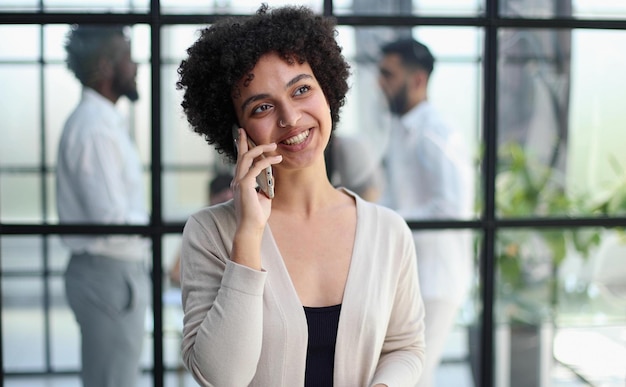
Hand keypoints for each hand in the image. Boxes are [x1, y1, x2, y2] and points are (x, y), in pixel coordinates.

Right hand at [230, 128, 281, 268]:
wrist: (251, 228)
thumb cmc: (257, 215)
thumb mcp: (263, 197)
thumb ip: (265, 185)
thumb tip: (271, 176)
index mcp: (240, 182)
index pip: (240, 162)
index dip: (241, 148)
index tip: (242, 136)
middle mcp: (237, 180)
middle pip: (240, 155)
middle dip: (243, 141)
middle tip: (244, 129)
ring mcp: (239, 182)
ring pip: (247, 158)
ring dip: (260, 149)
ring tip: (273, 145)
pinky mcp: (244, 185)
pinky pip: (256, 168)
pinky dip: (266, 161)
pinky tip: (276, 159)